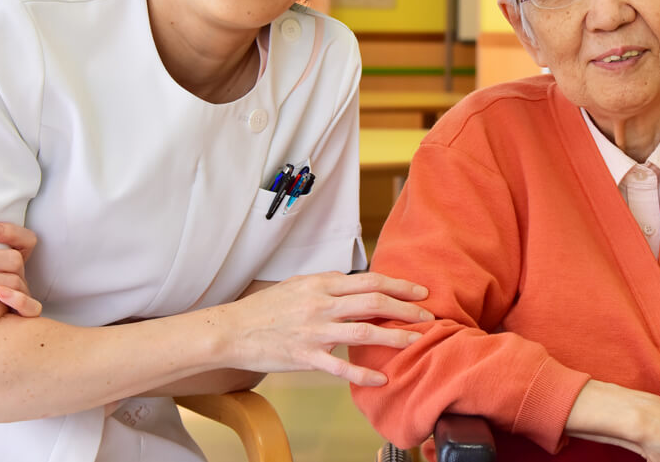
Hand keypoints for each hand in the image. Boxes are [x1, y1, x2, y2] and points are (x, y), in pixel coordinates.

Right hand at [220, 271, 431, 387]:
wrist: (232, 330)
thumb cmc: (264, 308)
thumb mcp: (298, 285)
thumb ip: (327, 285)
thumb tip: (355, 285)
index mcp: (321, 283)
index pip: (369, 280)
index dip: (399, 285)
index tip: (419, 292)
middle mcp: (321, 304)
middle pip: (374, 302)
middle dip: (406, 309)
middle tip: (427, 316)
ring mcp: (314, 331)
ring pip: (364, 331)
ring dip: (394, 337)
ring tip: (415, 342)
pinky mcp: (306, 357)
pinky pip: (340, 367)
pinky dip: (364, 374)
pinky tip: (381, 378)